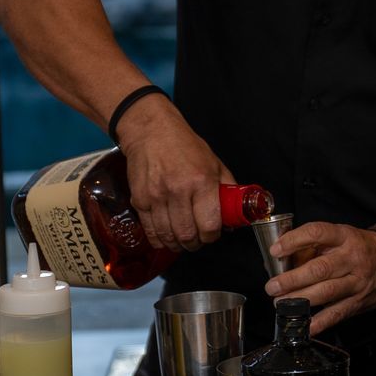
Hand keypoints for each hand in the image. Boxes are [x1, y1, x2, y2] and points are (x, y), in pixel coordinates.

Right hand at [116, 95, 233, 253]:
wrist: (150, 131)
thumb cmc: (184, 145)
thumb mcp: (214, 162)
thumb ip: (227, 189)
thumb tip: (234, 214)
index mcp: (201, 181)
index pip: (209, 224)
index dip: (212, 236)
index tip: (212, 234)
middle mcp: (178, 190)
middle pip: (188, 235)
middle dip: (195, 244)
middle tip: (198, 240)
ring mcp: (156, 196)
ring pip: (168, 236)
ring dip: (178, 245)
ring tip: (183, 241)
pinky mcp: (140, 200)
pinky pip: (150, 231)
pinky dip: (159, 240)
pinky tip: (166, 237)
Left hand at [263, 221, 375, 335]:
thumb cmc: (356, 247)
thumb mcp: (337, 236)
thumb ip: (310, 245)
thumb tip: (278, 258)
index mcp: (344, 236)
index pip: (317, 233)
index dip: (294, 241)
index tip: (275, 250)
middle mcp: (351, 258)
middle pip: (320, 269)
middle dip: (293, 279)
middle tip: (273, 286)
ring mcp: (357, 281)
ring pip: (327, 292)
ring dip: (300, 300)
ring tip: (281, 304)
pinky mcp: (359, 302)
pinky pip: (337, 314)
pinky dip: (319, 322)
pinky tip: (304, 326)